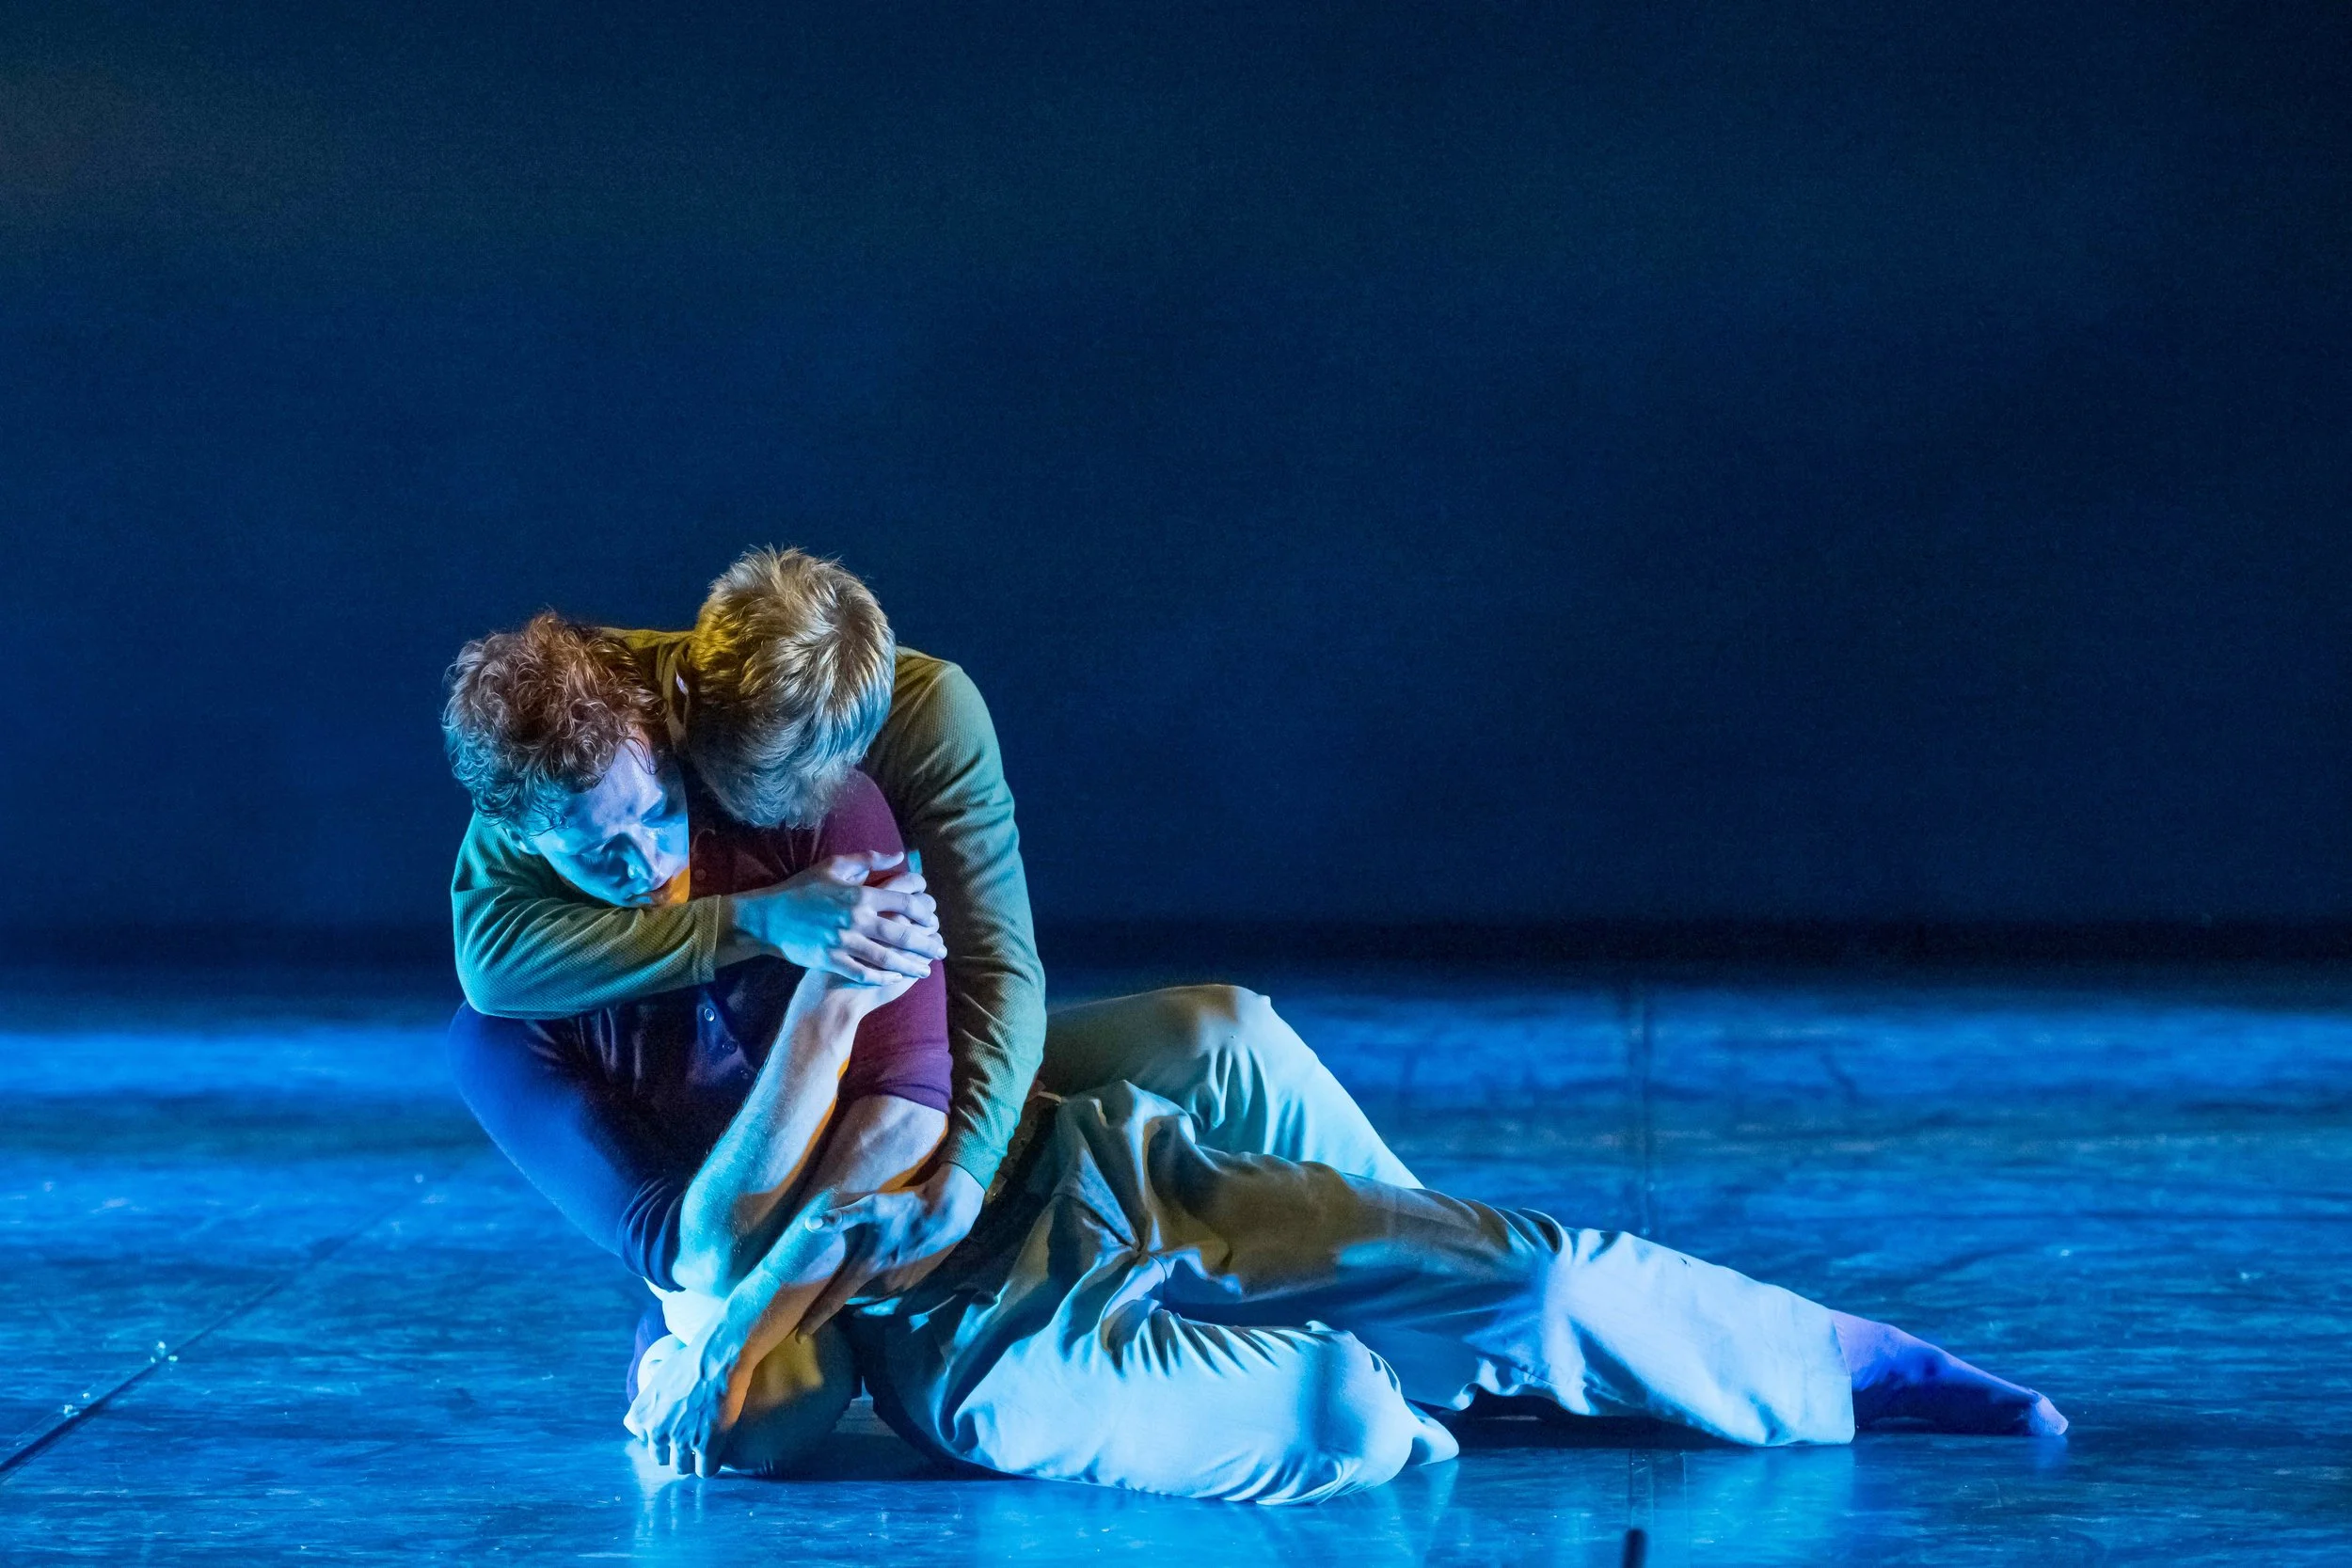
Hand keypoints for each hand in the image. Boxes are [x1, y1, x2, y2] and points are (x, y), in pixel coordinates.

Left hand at [624, 1331, 750, 1478]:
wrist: (719, 1356)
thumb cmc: (693, 1358)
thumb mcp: (663, 1369)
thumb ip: (653, 1379)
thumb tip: (650, 1367)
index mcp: (641, 1415)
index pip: (646, 1441)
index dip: (663, 1438)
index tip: (675, 1433)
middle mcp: (656, 1431)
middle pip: (661, 1458)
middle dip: (675, 1453)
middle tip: (691, 1443)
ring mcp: (680, 1440)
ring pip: (682, 1467)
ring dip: (693, 1462)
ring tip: (705, 1452)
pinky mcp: (706, 1445)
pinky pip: (705, 1470)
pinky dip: (711, 1466)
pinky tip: (718, 1456)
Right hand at [730, 852, 944, 984]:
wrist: (768, 918)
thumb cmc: (801, 889)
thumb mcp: (832, 866)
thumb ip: (867, 860)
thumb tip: (898, 856)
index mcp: (860, 895)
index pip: (905, 904)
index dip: (925, 914)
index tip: (934, 921)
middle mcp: (856, 920)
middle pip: (902, 935)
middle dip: (926, 944)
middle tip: (941, 951)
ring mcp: (844, 943)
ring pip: (887, 958)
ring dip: (910, 965)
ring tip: (925, 970)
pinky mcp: (831, 960)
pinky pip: (863, 972)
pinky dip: (882, 977)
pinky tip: (895, 978)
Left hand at [794, 1163, 985, 1332]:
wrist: (946, 1214)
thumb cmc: (907, 1208)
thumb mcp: (873, 1206)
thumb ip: (842, 1217)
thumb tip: (810, 1225)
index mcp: (867, 1268)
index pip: (834, 1301)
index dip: (815, 1319)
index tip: (799, 1337)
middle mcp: (882, 1284)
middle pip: (852, 1298)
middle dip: (840, 1296)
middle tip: (830, 1288)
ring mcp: (900, 1285)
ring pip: (870, 1296)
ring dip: (861, 1290)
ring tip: (854, 1280)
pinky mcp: (913, 1282)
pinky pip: (887, 1293)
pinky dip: (878, 1288)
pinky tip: (880, 1273)